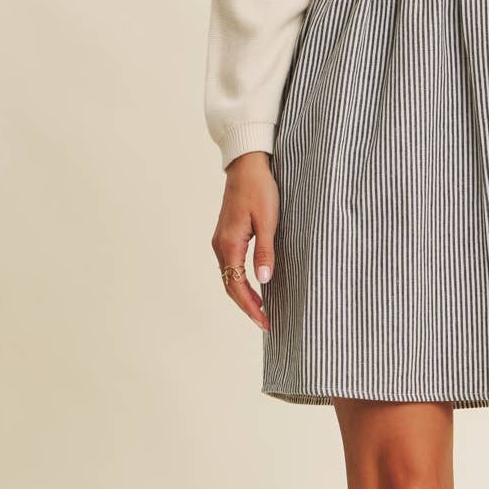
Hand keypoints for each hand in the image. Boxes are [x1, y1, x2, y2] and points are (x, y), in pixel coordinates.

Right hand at [213, 151, 277, 331]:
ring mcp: (221, 240)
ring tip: (262, 310)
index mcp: (229, 244)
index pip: (237, 286)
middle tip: (266, 323)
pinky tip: (254, 286)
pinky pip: (231, 266)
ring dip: (244, 296)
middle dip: (247, 307)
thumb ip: (265, 251)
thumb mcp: (268, 220)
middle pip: (230, 286)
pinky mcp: (227, 235)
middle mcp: (220, 245)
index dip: (251, 307)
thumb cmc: (260, 189)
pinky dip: (241, 282)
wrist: (247, 165)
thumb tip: (263, 280)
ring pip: (229, 277)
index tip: (266, 322)